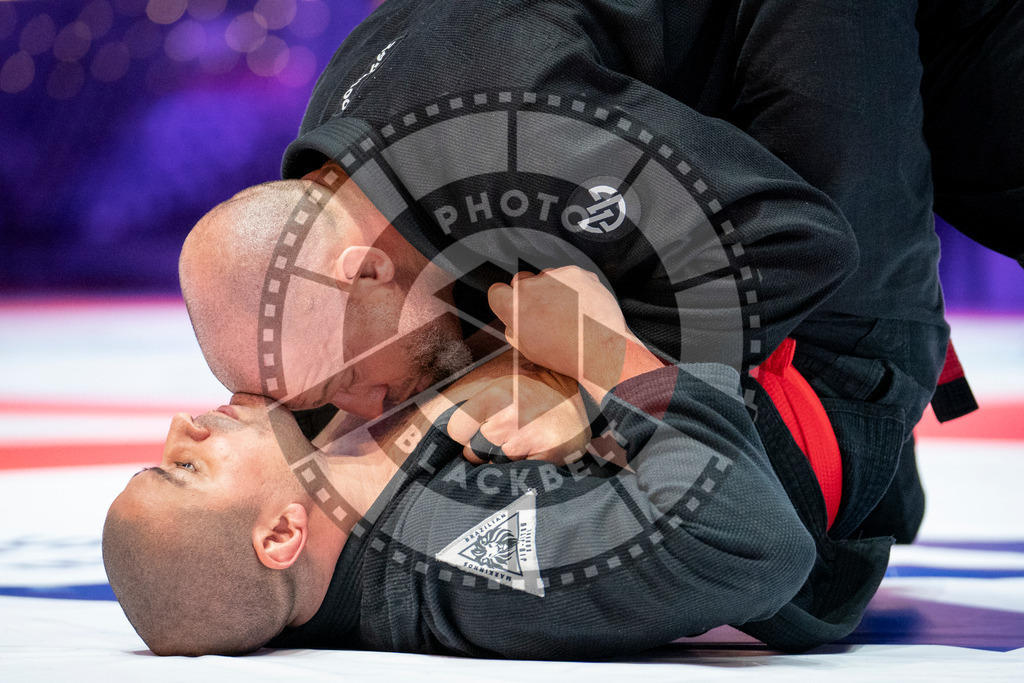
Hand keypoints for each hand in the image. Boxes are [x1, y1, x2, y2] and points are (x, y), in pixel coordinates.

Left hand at [447, 363, 590, 464]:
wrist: (583, 400)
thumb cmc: (535, 396)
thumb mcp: (503, 386)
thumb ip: (474, 406)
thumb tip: (435, 428)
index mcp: (494, 394)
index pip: (455, 430)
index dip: (465, 435)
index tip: (477, 433)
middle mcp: (508, 415)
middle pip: (473, 453)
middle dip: (484, 452)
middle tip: (508, 439)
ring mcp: (527, 437)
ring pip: (495, 467)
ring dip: (505, 464)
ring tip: (524, 445)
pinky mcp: (546, 454)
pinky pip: (519, 476)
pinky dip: (525, 471)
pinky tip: (537, 454)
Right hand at [487, 266, 637, 399]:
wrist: (600, 350)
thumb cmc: (566, 355)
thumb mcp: (528, 350)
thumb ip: (514, 328)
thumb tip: (513, 320)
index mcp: (513, 307)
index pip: (496, 291)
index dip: (505, 300)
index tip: (514, 305)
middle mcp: (530, 287)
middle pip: (521, 281)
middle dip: (530, 294)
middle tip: (545, 312)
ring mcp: (554, 277)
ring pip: (546, 277)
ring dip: (553, 290)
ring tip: (568, 313)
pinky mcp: (575, 273)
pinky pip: (568, 276)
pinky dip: (573, 287)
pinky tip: (580, 306)